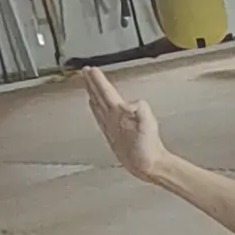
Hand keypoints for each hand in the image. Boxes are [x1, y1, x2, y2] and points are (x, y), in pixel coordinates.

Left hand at [83, 66, 167, 182]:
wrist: (146, 165)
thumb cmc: (148, 147)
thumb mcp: (149, 123)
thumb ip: (140, 109)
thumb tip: (130, 104)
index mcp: (118, 114)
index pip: (106, 92)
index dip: (98, 79)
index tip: (91, 69)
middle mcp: (110, 120)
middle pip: (97, 96)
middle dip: (91, 83)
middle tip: (85, 72)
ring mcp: (109, 127)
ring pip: (96, 105)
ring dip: (91, 93)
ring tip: (88, 86)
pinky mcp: (111, 134)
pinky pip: (99, 116)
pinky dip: (95, 108)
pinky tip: (96, 107)